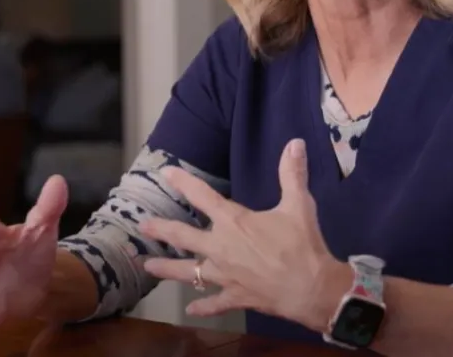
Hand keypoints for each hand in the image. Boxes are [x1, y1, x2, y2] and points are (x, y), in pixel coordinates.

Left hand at [140, 138, 348, 330]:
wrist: (310, 288)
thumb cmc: (301, 244)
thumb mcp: (298, 204)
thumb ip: (291, 173)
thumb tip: (295, 142)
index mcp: (234, 222)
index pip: (203, 197)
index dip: (184, 183)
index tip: (166, 173)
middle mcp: (222, 248)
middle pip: (184, 237)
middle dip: (162, 231)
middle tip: (142, 227)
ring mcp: (225, 275)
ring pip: (189, 272)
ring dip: (167, 269)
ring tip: (147, 267)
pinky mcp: (234, 296)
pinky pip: (213, 303)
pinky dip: (202, 307)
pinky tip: (190, 310)